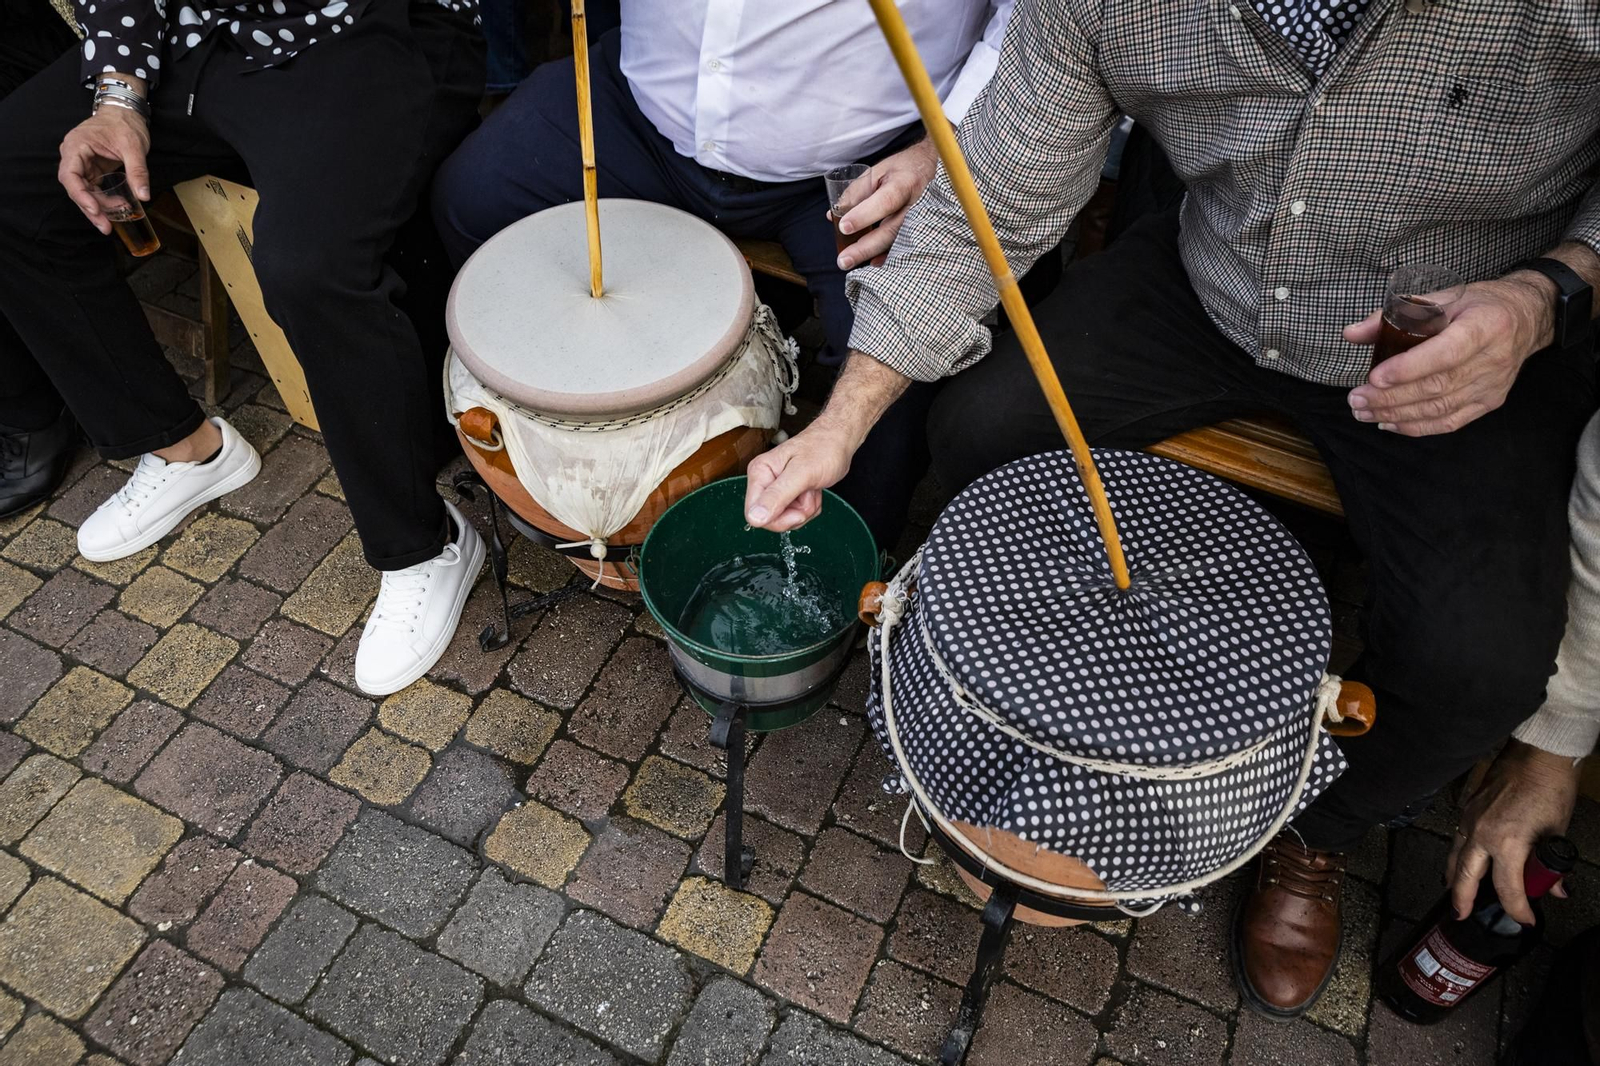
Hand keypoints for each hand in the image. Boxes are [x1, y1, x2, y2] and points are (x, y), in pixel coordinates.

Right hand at [58, 106, 151, 234]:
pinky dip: (102, 200)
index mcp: (76, 146)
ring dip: (96, 208)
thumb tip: (143, 195)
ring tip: (110, 223)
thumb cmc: (125, 123)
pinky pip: (93, 189)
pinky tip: (115, 209)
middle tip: (105, 226)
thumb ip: (137, 170)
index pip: (70, 175)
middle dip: (89, 208)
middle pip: (75, 187)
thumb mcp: (134, 146)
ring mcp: (82, 163)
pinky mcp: (92, 169)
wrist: (125, 112)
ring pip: (84, 191)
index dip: (80, 195)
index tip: (94, 209)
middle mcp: (74, 156)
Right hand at [744, 421, 856, 531]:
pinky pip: (795, 514)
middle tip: (807, 494)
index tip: (798, 510)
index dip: (778, 518)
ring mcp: (776, 488)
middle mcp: (764, 481)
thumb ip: (777, 495)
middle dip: (795, 513)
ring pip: (785, 518)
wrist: (838, 441)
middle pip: (770, 519)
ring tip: (811, 489)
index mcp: (760, 473)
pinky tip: (813, 491)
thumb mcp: (802, 474)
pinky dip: (809, 507)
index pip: (754, 513)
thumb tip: (754, 518)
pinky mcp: (788, 493)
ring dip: (805, 509)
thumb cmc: (823, 449)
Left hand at [833, 135, 939, 269]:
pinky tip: (872, 262)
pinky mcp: (921, 230)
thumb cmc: (901, 169)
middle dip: (865, 247)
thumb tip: (835, 215)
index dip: (864, 215)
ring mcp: (922, 220)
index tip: (844, 228)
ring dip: (873, 254)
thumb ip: (856, 192)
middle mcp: (916, 204)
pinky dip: (887, 256)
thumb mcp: (877, 171)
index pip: (884, 201)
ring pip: (896, 242)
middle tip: (843, 260)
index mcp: (904, 184)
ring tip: (850, 263)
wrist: (931, 168)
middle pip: (890, 230)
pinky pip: (904, 247)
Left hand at [1344, 276, 1551, 436]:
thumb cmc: (1479, 304)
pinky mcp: (1490, 402)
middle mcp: (1493, 359)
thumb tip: (1351, 333)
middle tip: (1356, 399)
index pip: (1445, 353)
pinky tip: (1388, 423)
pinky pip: (1450, 421)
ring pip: (1440, 408)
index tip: (1374, 377)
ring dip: (1396, 414)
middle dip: (1390, 397)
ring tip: (1363, 412)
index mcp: (1485, 325)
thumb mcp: (1443, 297)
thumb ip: (1396, 314)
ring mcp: (1493, 385)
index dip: (1408, 368)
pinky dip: (1416, 427)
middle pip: (1437, 387)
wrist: (1527, 317)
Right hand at [1446, 740, 1577, 923]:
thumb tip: (1554, 887)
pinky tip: (1460, 858)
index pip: (1508, 888)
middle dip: (1463, 898)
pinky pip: (1458, 838)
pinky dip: (1457, 854)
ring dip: (1453, 876)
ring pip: (1455, 856)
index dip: (1517, 909)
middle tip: (1461, 915)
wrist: (1537, 754)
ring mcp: (1470, 819)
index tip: (1526, 919)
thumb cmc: (1551, 790)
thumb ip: (1550, 865)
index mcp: (1507, 843)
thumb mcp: (1557, 833)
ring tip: (1453, 891)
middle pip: (1466, 875)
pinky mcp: (1468, 807)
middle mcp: (1481, 834)